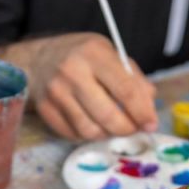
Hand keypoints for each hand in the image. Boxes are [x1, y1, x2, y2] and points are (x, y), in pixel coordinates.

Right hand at [0, 32, 158, 139]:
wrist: (38, 59)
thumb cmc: (81, 56)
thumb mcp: (108, 53)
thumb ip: (132, 77)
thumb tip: (150, 105)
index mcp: (94, 54)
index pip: (125, 89)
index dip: (142, 112)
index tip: (151, 124)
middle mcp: (73, 72)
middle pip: (107, 115)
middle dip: (126, 128)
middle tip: (134, 129)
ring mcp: (56, 93)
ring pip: (90, 130)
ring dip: (107, 134)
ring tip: (113, 126)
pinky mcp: (46, 110)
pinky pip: (73, 134)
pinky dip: (88, 134)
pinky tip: (93, 124)